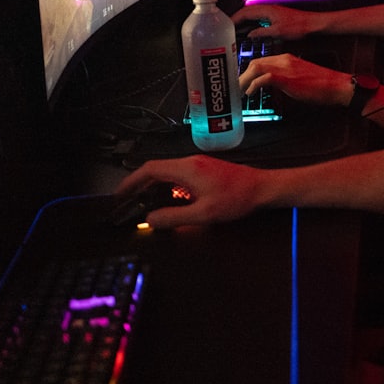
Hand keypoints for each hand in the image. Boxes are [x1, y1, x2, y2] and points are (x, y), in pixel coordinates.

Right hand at [115, 155, 267, 228]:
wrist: (263, 188)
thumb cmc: (238, 198)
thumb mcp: (204, 213)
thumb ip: (175, 217)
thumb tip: (151, 220)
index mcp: (187, 169)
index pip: (149, 170)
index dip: (131, 181)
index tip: (120, 193)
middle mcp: (190, 163)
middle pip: (156, 170)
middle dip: (139, 185)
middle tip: (127, 201)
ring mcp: (198, 165)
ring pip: (167, 172)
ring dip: (153, 186)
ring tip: (142, 202)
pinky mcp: (205, 170)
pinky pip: (178, 175)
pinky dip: (166, 186)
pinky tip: (167, 199)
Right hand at [231, 4, 323, 40]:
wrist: (313, 24)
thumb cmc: (299, 26)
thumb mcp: (278, 32)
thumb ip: (261, 33)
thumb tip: (249, 35)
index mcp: (266, 10)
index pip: (244, 12)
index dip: (233, 19)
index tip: (224, 26)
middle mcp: (267, 9)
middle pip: (246, 14)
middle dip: (236, 21)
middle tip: (227, 31)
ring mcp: (272, 13)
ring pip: (253, 17)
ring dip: (244, 24)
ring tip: (236, 33)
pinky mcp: (276, 18)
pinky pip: (259, 20)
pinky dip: (252, 26)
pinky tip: (251, 34)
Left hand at [240, 53, 351, 106]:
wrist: (336, 86)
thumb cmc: (321, 84)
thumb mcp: (298, 78)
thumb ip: (283, 78)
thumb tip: (271, 85)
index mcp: (286, 58)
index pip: (260, 61)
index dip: (247, 71)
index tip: (240, 81)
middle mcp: (283, 59)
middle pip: (254, 62)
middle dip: (242, 75)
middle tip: (235, 88)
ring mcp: (284, 67)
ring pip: (255, 68)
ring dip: (244, 80)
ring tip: (239, 92)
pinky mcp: (286, 77)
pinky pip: (263, 78)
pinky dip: (253, 85)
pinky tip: (250, 93)